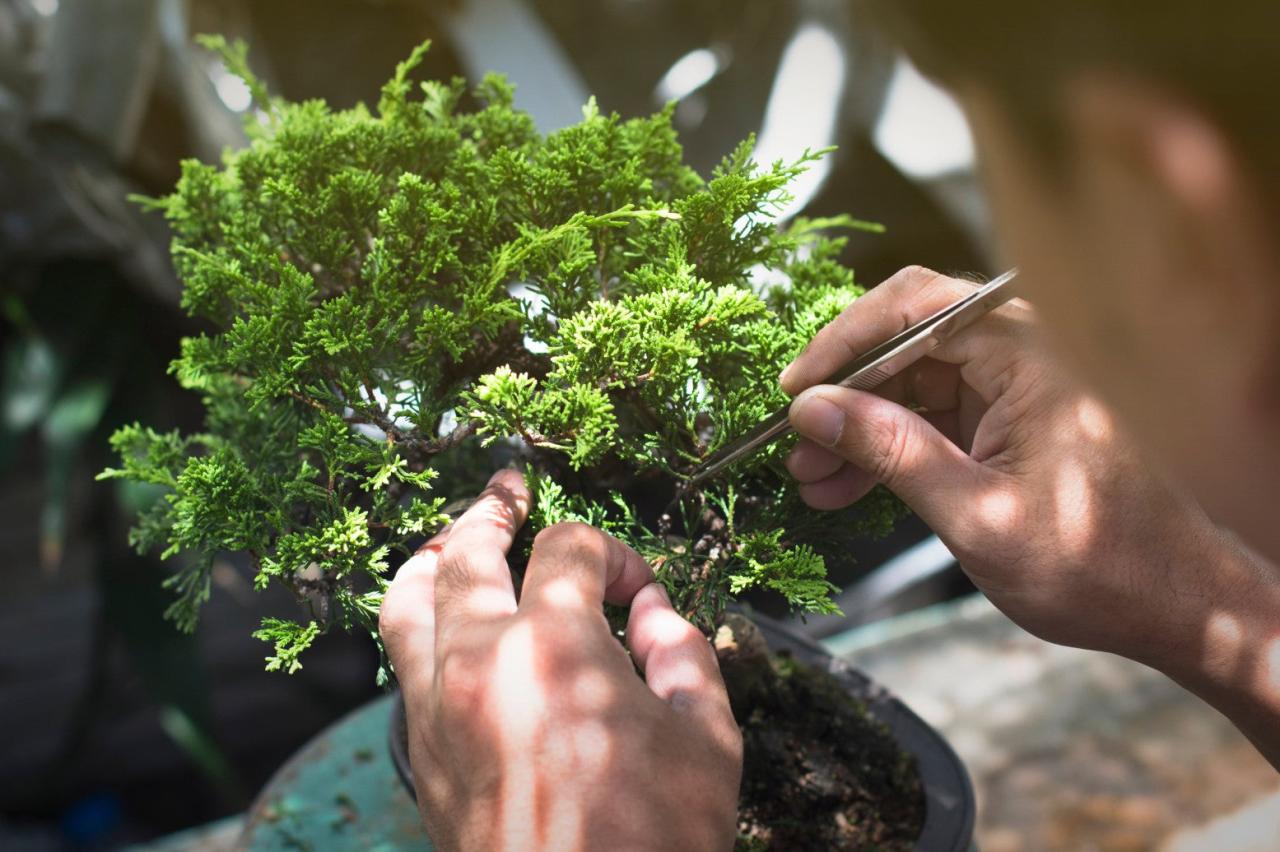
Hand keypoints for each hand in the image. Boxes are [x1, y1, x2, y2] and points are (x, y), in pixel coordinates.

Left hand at [380, 470, 742, 851]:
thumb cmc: (651, 843)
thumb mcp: (706, 741)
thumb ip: (685, 655)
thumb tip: (656, 613)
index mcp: (556, 648)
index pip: (570, 549)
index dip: (613, 554)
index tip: (638, 592)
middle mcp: (479, 661)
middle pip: (468, 550)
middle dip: (495, 510)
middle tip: (510, 489)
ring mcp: (437, 706)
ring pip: (407, 599)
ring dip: (433, 557)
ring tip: (455, 540)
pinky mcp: (420, 750)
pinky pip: (400, 659)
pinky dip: (418, 621)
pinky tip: (446, 622)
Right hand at [780, 266, 1230, 656]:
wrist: (1174, 606)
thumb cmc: (1095, 564)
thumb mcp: (976, 514)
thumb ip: (892, 452)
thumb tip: (811, 409)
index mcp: (1031, 354)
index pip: (914, 308)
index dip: (842, 343)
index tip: (793, 391)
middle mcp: (1024, 354)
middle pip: (906, 343)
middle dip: (844, 396)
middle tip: (793, 446)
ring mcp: (1015, 387)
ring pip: (912, 384)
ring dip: (858, 429)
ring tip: (809, 478)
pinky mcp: (1008, 421)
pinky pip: (932, 417)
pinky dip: (890, 450)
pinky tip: (844, 488)